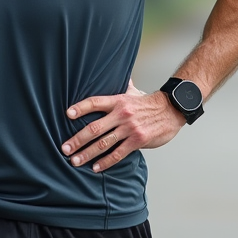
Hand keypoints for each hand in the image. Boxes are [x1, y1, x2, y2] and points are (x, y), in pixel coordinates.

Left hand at [61, 89, 184, 172]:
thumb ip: (121, 85)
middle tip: (65, 148)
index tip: (67, 115)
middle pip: (94, 127)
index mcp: (118, 101)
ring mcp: (129, 128)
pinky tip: (95, 167)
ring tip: (75, 160)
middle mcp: (121, 114)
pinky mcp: (138, 140)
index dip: (80, 108)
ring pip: (103, 143)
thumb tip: (113, 70)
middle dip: (77, 139)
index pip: (95, 102)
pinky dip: (105, 162)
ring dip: (87, 153)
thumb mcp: (133, 92)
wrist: (172, 110)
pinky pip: (118, 153)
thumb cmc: (149, 103)